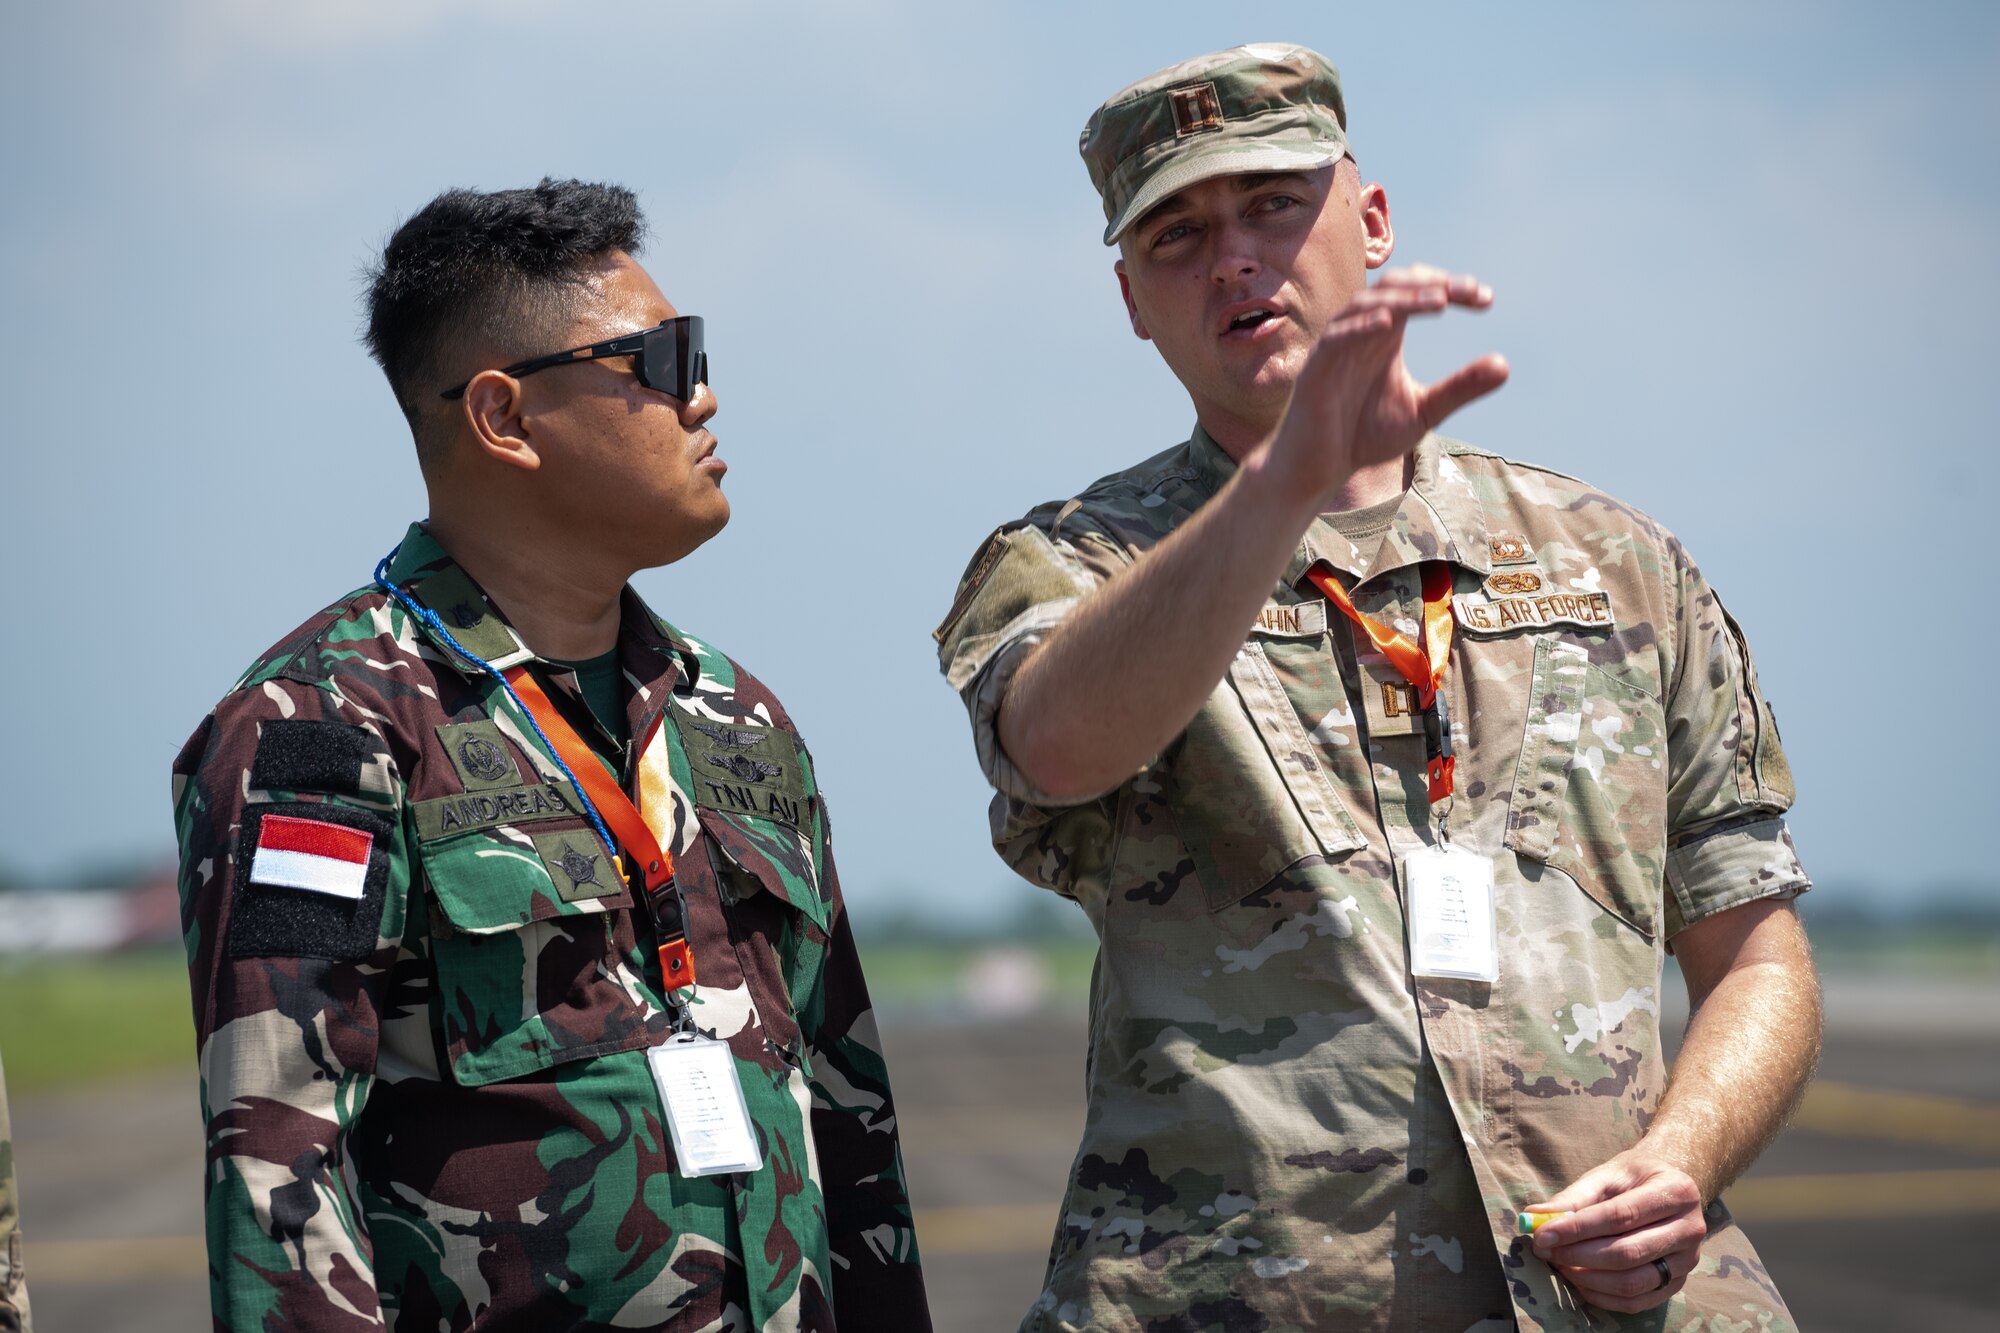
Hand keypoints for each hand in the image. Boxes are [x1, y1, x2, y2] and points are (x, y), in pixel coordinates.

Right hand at [1258, 265, 1507, 505]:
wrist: (1320, 468)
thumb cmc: (1365, 436)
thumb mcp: (1424, 411)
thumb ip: (1460, 388)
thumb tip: (1505, 364)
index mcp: (1386, 335)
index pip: (1419, 292)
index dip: (1451, 287)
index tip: (1486, 300)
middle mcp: (1361, 331)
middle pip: (1394, 286)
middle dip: (1431, 284)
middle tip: (1467, 293)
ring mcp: (1336, 346)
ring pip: (1366, 303)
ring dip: (1402, 299)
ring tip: (1438, 302)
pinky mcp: (1316, 368)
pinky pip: (1336, 336)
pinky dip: (1361, 326)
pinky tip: (1388, 325)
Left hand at [1526, 1150, 1707, 1313]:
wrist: (1669, 1188)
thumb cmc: (1634, 1179)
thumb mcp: (1607, 1175)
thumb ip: (1573, 1197)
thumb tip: (1534, 1217)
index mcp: (1676, 1192)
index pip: (1620, 1215)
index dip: (1578, 1228)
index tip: (1542, 1234)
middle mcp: (1689, 1229)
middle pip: (1627, 1252)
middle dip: (1578, 1254)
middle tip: (1546, 1250)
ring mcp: (1688, 1261)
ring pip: (1632, 1282)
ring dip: (1588, 1278)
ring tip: (1560, 1264)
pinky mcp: (1678, 1283)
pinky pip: (1637, 1301)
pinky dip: (1602, 1297)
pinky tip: (1579, 1282)